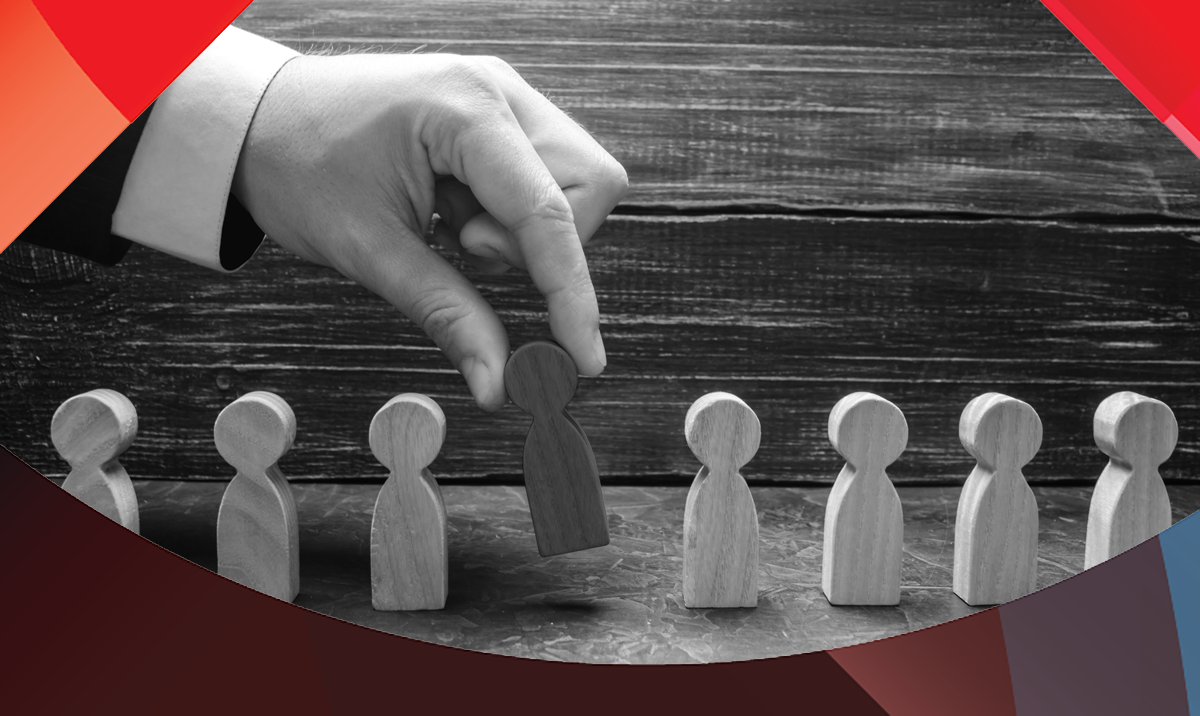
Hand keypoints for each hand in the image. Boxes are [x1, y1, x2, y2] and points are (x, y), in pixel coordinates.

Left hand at [231, 53, 627, 410]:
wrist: (256, 118)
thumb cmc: (297, 166)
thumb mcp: (370, 251)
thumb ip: (447, 314)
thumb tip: (499, 383)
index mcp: (465, 108)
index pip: (548, 211)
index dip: (572, 293)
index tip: (583, 357)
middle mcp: (498, 89)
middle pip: (590, 185)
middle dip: (544, 246)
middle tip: (464, 251)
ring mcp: (503, 95)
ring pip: (577, 183)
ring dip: (529, 231)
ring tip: (453, 228)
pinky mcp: (499, 114)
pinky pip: (545, 178)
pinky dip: (514, 217)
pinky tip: (457, 212)